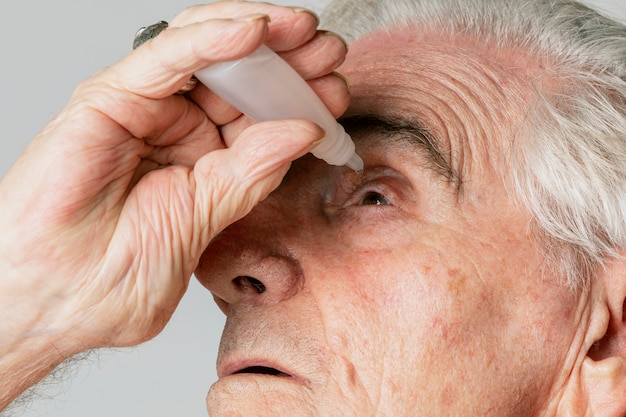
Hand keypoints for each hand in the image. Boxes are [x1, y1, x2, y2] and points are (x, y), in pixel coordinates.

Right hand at [0, 1, 348, 383]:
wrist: (50, 300)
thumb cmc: (112, 279)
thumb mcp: (204, 223)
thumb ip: (250, 174)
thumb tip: (303, 132)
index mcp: (201, 163)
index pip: (259, 119)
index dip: (299, 102)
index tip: (335, 95)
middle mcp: (175, 129)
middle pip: (241, 80)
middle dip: (289, 62)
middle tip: (329, 52)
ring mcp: (144, 109)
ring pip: (209, 54)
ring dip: (262, 38)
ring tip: (305, 32)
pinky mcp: (111, 97)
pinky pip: (169, 56)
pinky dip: (214, 39)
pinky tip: (258, 31)